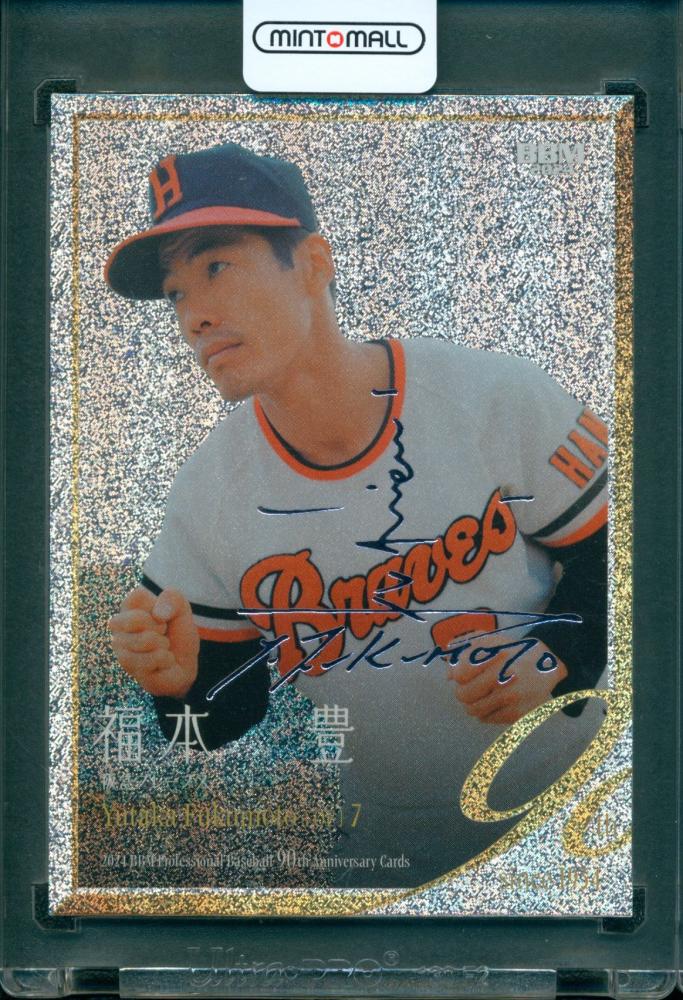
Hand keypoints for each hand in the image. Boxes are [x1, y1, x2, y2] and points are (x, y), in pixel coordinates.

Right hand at [108, 586, 198, 698]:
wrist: (185, 664)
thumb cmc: (177, 633)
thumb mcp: (181, 609)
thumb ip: (172, 599)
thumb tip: (158, 615)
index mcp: (128, 609)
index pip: (137, 596)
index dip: (157, 605)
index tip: (161, 616)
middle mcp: (118, 629)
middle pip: (136, 619)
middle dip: (158, 626)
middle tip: (162, 634)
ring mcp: (121, 650)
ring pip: (146, 640)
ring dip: (163, 644)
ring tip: (162, 649)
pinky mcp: (130, 669)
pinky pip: (155, 658)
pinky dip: (167, 659)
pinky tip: (162, 662)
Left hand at [449, 638, 567, 724]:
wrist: (548, 663)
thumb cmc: (512, 650)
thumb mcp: (489, 640)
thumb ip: (464, 650)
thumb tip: (448, 676)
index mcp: (496, 656)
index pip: (460, 674)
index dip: (457, 674)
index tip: (463, 673)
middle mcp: (504, 679)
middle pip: (463, 695)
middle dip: (462, 690)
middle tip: (470, 685)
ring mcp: (512, 699)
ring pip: (473, 710)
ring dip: (471, 703)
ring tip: (480, 694)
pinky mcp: (518, 714)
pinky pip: (487, 719)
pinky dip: (485, 711)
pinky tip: (493, 701)